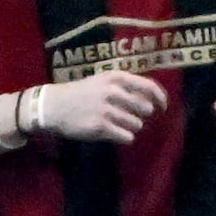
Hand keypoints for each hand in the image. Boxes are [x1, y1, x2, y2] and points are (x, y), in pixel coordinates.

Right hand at [42, 71, 168, 144]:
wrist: (51, 106)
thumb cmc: (81, 93)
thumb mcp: (103, 81)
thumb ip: (126, 87)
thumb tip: (153, 100)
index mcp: (116, 77)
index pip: (149, 87)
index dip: (161, 99)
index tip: (163, 108)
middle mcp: (113, 91)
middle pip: (145, 109)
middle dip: (140, 115)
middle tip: (125, 116)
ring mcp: (106, 109)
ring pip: (137, 125)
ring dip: (129, 127)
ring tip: (113, 123)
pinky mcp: (100, 126)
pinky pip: (127, 137)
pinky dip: (123, 137)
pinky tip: (111, 132)